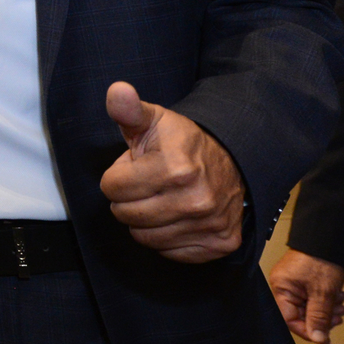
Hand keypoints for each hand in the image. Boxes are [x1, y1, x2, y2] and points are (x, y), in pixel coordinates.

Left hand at [99, 81, 245, 262]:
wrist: (232, 160)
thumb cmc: (181, 142)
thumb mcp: (153, 121)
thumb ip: (128, 109)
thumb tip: (117, 91)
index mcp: (176, 168)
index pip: (112, 188)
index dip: (117, 176)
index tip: (135, 167)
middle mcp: (196, 201)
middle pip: (125, 215)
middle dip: (128, 198)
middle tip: (147, 184)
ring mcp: (211, 225)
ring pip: (144, 238)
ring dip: (144, 220)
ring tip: (160, 198)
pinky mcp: (220, 244)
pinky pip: (169, 252)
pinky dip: (166, 237)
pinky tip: (176, 216)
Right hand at [267, 249, 343, 342]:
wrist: (330, 237)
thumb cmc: (322, 260)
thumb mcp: (323, 293)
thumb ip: (319, 318)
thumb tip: (317, 339)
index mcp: (281, 288)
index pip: (289, 320)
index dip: (308, 330)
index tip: (325, 337)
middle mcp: (282, 286)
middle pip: (299, 314)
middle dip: (321, 318)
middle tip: (338, 317)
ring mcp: (292, 282)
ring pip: (307, 306)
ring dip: (326, 310)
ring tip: (341, 305)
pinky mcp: (301, 279)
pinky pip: (310, 297)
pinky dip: (325, 300)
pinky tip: (337, 297)